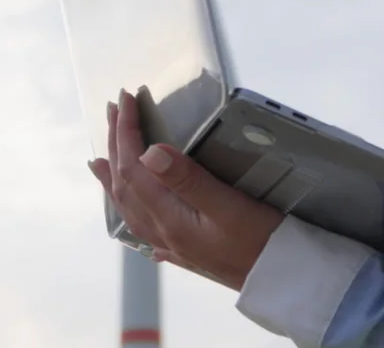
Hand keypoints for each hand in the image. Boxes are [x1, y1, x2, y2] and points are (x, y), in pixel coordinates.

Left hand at [88, 90, 282, 290]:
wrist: (284, 284)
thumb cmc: (262, 242)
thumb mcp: (228, 206)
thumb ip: (187, 179)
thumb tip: (149, 152)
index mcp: (169, 218)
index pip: (133, 167)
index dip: (126, 130)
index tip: (126, 99)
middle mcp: (163, 233)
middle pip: (125, 183)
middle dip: (116, 143)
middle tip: (113, 110)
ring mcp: (172, 244)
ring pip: (129, 206)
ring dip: (114, 176)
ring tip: (100, 160)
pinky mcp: (185, 251)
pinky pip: (142, 226)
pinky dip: (129, 208)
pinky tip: (131, 209)